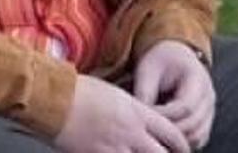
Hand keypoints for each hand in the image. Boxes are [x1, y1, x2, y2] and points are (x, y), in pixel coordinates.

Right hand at [55, 74, 189, 152]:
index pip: (172, 133)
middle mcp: (131, 132)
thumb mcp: (112, 93)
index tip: (184, 149)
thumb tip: (139, 122)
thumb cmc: (77, 90)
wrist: (53, 99)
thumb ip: (130, 110)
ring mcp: (116, 148)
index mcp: (137, 112)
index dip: (182, 145)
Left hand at [133, 40, 215, 149]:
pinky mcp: (204, 122)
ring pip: (197, 136)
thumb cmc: (160, 62)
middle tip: (147, 129)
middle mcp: (208, 98)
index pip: (186, 106)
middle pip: (193, 124)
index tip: (145, 115)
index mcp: (198, 79)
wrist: (175, 58)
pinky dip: (181, 142)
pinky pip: (197, 140)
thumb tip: (140, 115)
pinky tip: (163, 136)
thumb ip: (145, 91)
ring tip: (153, 133)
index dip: (165, 115)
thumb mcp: (148, 69)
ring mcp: (209, 112)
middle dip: (169, 129)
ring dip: (175, 139)